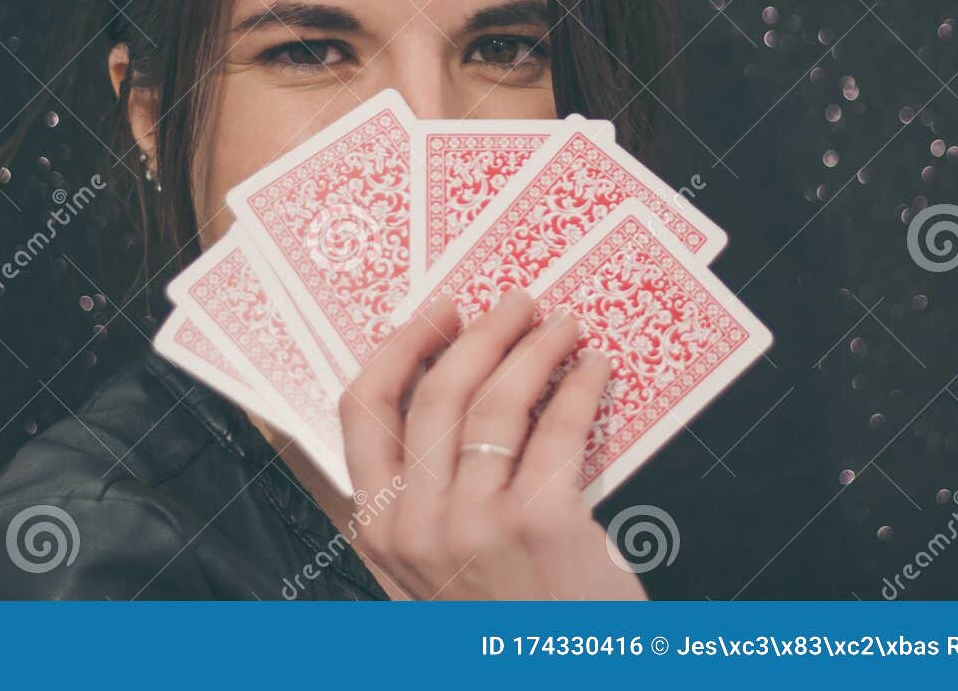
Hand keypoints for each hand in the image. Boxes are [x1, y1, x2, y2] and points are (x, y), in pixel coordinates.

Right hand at [340, 290, 646, 599]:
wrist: (552, 685)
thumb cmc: (505, 627)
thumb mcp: (436, 569)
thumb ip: (429, 495)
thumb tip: (460, 390)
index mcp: (378, 528)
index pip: (361, 410)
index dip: (400, 346)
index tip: (438, 314)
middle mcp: (415, 524)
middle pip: (435, 391)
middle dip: (479, 333)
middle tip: (517, 304)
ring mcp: (475, 524)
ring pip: (497, 400)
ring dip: (535, 348)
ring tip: (564, 327)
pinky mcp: (541, 523)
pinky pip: (559, 427)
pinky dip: (581, 387)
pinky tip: (596, 371)